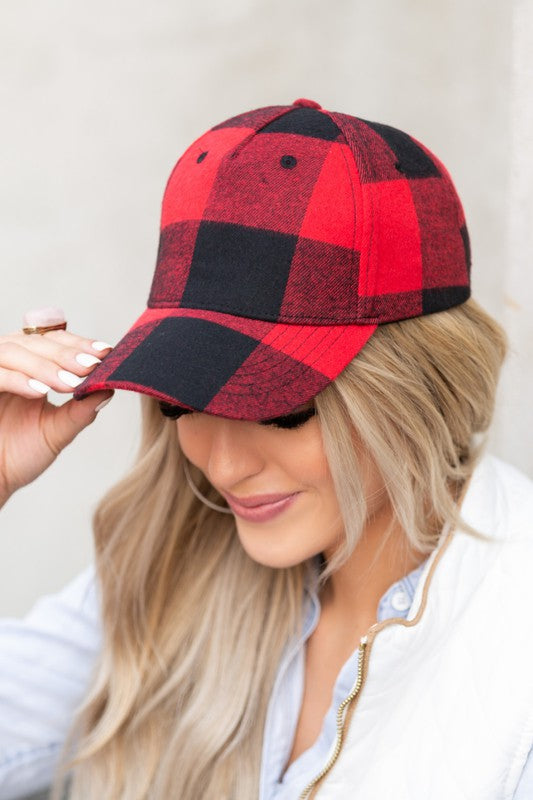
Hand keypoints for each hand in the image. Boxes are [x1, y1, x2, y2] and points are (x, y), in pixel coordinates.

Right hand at [0, 322, 113, 505]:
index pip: (54, 341)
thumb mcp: (57, 430)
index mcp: (28, 368)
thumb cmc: (18, 455)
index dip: (78, 344)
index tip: (104, 352)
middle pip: (34, 341)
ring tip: (68, 384)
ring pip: (14, 351)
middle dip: (66, 353)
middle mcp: (8, 365)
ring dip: (45, 366)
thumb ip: (81, 410)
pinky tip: (40, 392)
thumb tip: (110, 387)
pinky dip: (18, 380)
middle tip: (90, 366)